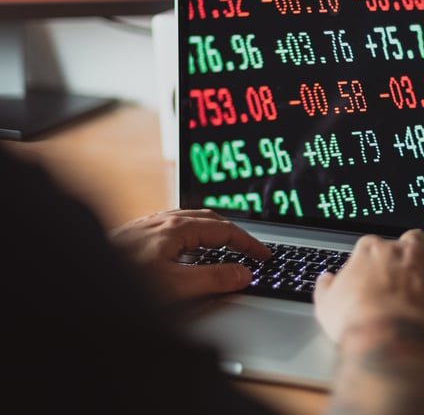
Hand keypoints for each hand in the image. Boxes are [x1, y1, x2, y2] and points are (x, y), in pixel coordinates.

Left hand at [110, 209, 269, 301]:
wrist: (79, 281)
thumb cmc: (122, 283)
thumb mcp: (175, 287)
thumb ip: (213, 279)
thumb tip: (242, 273)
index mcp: (176, 228)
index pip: (224, 229)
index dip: (248, 242)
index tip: (264, 255)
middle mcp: (162, 221)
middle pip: (209, 218)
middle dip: (234, 232)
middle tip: (250, 250)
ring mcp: (148, 226)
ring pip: (191, 220)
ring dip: (214, 231)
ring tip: (227, 247)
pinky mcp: (138, 235)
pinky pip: (176, 226)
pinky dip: (195, 234)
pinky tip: (189, 250)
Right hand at [314, 229, 423, 348]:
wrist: (387, 336)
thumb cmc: (357, 320)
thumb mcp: (326, 305)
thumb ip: (326, 287)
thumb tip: (326, 280)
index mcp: (372, 251)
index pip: (374, 243)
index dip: (377, 257)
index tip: (378, 268)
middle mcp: (404, 251)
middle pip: (412, 238)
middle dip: (413, 249)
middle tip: (411, 264)